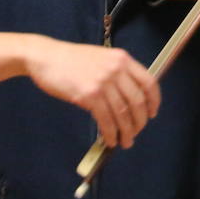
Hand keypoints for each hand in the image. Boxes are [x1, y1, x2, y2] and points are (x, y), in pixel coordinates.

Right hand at [27, 40, 160, 147]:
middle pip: (137, 101)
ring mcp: (103, 82)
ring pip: (122, 113)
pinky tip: (110, 139)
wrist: (46, 57)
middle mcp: (116, 69)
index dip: (154, 101)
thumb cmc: (71, 59)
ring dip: (126, 132)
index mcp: (122, 58)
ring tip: (125, 141)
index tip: (152, 113)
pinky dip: (110, 133)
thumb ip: (117, 72)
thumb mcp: (101, 58)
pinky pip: (106, 120)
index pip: (149, 82)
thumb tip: (130, 99)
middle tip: (136, 132)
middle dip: (140, 122)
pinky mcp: (89, 95)